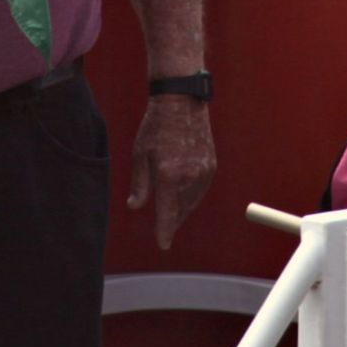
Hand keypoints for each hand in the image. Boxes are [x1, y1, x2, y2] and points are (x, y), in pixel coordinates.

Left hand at [127, 96, 215, 249]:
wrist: (181, 102)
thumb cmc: (155, 127)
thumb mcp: (140, 154)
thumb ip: (139, 184)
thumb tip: (135, 206)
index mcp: (169, 174)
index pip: (167, 213)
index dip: (164, 231)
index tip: (163, 244)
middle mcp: (190, 176)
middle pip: (181, 210)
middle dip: (172, 221)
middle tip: (165, 229)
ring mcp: (204, 171)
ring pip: (193, 202)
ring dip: (183, 210)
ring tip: (173, 213)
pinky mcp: (212, 165)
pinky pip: (201, 190)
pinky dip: (192, 196)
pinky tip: (183, 196)